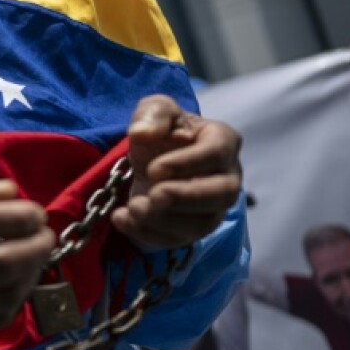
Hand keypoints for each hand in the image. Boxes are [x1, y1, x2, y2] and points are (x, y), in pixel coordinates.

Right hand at [0, 175, 53, 339]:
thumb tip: (11, 192)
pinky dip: (17, 298)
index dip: (21, 216)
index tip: (35, 211)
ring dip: (32, 273)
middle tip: (45, 234)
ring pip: (5, 295)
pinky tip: (17, 280)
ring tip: (34, 254)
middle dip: (37, 246)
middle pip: (1, 264)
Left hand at [111, 95, 241, 250]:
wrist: (150, 160)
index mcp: (223, 141)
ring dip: (164, 220)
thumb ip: (153, 113)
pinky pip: (178, 240)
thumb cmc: (161, 131)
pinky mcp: (192, 229)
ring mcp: (212, 208)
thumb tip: (143, 133)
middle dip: (185, 198)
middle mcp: (227, 178)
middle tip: (153, 195)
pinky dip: (148, 234)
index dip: (187, 163)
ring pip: (202, 224)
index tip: (153, 169)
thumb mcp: (155, 110)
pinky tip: (122, 219)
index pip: (216, 154)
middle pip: (222, 194)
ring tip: (133, 208)